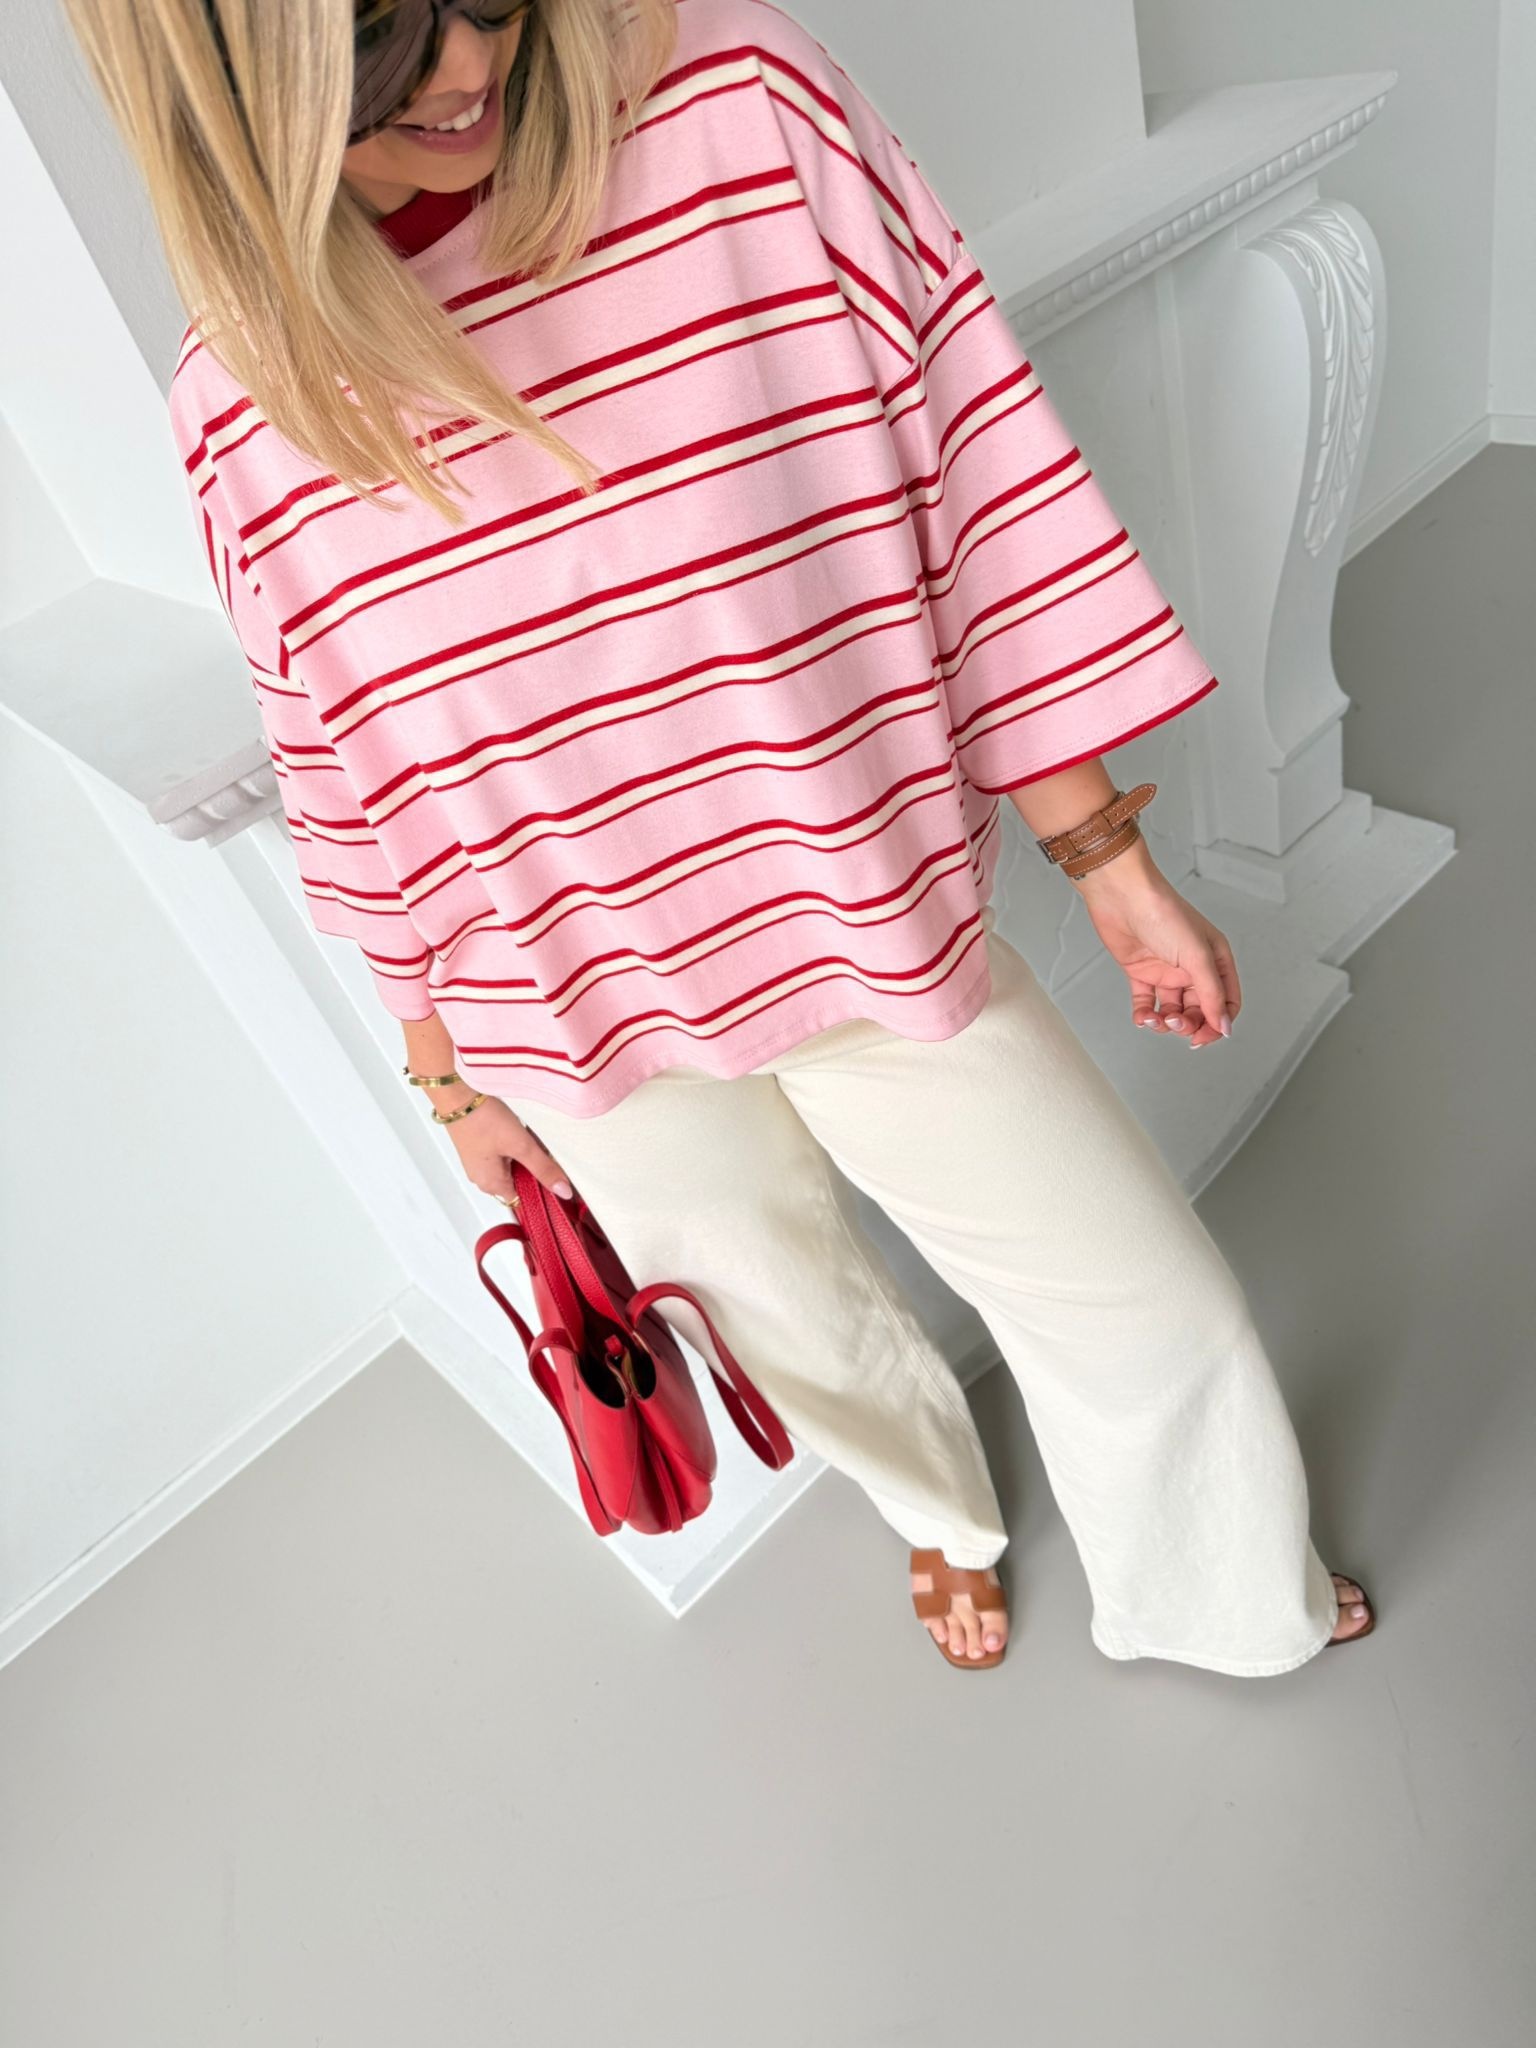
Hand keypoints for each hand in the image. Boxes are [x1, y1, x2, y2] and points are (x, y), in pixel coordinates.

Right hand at [435, 1086, 574, 1202]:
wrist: (458, 1095)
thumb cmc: (483, 1120)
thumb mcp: (521, 1145)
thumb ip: (544, 1169)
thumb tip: (563, 1191)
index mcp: (491, 1185)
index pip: (523, 1198)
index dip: (540, 1188)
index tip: (551, 1172)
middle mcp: (481, 1179)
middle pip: (518, 1181)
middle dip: (531, 1167)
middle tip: (535, 1147)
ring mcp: (478, 1164)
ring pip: (511, 1166)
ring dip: (522, 1155)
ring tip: (523, 1137)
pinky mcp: (478, 1149)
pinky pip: (502, 1154)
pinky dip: (511, 1146)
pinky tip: (513, 1131)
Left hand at [1071, 843, 1239, 1047]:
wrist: (1122, 896)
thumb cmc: (1164, 913)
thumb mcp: (1197, 956)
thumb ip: (1212, 994)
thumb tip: (1224, 1026)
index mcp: (1215, 959)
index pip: (1225, 1002)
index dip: (1217, 1023)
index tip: (1202, 1038)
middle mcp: (1193, 967)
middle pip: (1198, 1010)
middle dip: (1188, 1024)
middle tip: (1176, 1025)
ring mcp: (1167, 970)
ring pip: (1172, 1010)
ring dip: (1165, 1022)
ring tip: (1156, 1020)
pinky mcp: (1142, 972)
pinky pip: (1147, 1003)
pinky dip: (1145, 1015)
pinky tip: (1143, 1017)